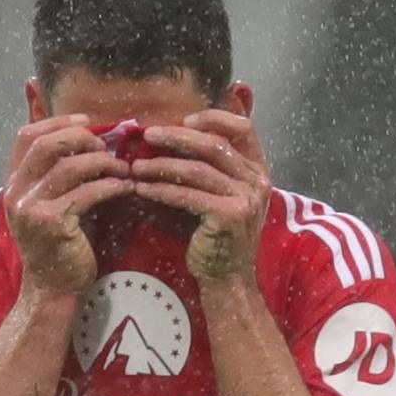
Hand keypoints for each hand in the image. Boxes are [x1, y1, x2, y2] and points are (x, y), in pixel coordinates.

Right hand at [0, 97, 130, 299]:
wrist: (53, 287)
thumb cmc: (60, 242)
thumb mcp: (54, 201)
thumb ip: (62, 172)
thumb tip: (92, 138)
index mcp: (14, 181)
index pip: (26, 135)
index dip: (57, 122)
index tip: (86, 122)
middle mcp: (16, 191)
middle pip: (46, 144)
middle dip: (81, 138)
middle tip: (107, 146)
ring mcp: (31, 207)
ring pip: (68, 166)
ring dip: (102, 162)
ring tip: (123, 168)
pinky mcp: (52, 224)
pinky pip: (85, 193)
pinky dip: (109, 186)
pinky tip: (124, 187)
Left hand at [130, 104, 273, 291]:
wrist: (227, 278)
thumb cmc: (218, 234)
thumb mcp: (223, 193)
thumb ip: (214, 164)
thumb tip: (181, 128)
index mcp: (259, 170)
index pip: (243, 127)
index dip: (214, 117)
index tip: (184, 119)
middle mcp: (258, 181)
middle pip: (214, 144)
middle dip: (177, 136)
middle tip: (148, 134)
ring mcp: (246, 199)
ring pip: (198, 169)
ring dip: (162, 165)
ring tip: (137, 166)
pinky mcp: (229, 217)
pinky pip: (188, 195)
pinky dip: (162, 190)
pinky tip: (142, 188)